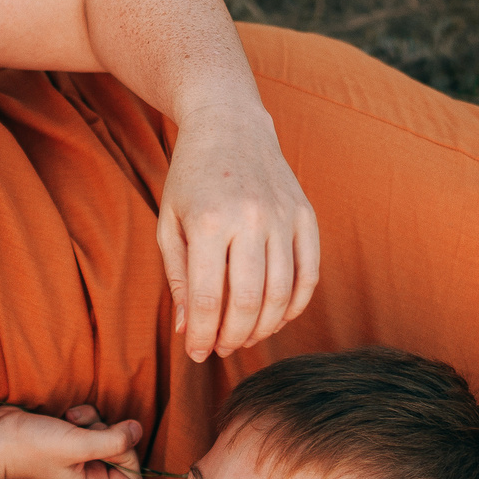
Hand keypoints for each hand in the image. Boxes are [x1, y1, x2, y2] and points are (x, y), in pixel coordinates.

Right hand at [0, 405, 146, 478]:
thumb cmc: (33, 446)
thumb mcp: (78, 445)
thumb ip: (114, 441)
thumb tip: (138, 430)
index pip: (133, 476)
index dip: (127, 455)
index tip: (108, 443)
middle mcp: (89, 476)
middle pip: (124, 452)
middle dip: (107, 434)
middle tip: (84, 432)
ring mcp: (80, 459)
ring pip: (109, 434)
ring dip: (93, 421)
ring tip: (70, 423)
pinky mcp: (73, 440)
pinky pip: (94, 423)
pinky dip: (84, 415)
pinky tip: (65, 417)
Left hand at [157, 112, 320, 362]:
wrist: (229, 124)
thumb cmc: (191, 178)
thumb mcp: (170, 224)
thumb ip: (178, 278)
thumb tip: (189, 331)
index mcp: (208, 221)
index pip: (209, 299)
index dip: (203, 336)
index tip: (196, 354)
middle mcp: (250, 218)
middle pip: (249, 302)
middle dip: (232, 337)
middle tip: (220, 349)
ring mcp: (283, 216)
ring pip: (282, 294)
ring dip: (264, 327)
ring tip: (245, 337)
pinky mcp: (306, 214)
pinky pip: (309, 274)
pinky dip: (295, 305)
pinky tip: (277, 318)